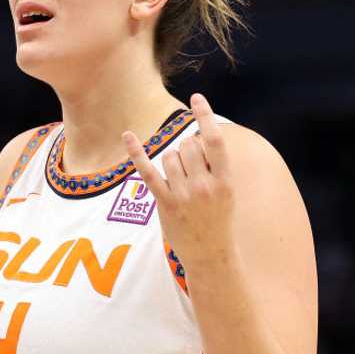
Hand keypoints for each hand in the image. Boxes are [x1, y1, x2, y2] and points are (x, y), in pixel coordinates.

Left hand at [122, 93, 235, 271]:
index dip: (205, 115)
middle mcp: (205, 186)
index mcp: (225, 180)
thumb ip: (214, 166)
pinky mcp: (165, 204)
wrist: (211, 255)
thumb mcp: (226, 191)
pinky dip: (137, 153)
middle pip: (187, 146)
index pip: (214, 140)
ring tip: (180, 181)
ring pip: (169, 156)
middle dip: (187, 149)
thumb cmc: (218, 218)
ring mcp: (184, 196)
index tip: (197, 97)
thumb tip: (194, 137)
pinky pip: (148, 172)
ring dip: (171, 161)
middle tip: (191, 170)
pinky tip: (128, 135)